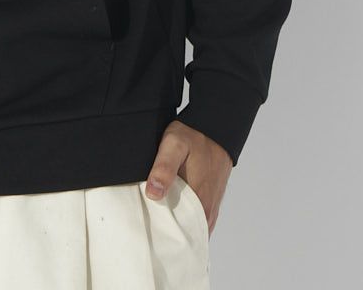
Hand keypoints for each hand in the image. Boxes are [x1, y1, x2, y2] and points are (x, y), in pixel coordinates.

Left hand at [142, 120, 231, 236]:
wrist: (216, 129)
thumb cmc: (195, 136)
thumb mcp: (174, 145)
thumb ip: (164, 169)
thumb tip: (153, 194)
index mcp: (199, 201)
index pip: (179, 233)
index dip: (161, 234)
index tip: (146, 229)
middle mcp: (207, 210)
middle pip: (184, 233)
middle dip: (167, 232)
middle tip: (147, 225)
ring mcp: (210, 207)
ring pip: (191, 227)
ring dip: (176, 226)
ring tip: (156, 219)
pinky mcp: (211, 202)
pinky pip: (197, 220)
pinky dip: (184, 220)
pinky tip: (170, 211)